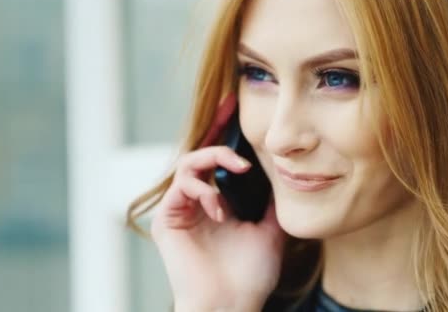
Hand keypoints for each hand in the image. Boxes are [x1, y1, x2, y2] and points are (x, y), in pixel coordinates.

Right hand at [151, 146, 285, 310]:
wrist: (231, 305)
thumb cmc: (249, 276)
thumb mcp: (270, 231)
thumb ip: (272, 204)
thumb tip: (282, 177)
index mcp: (216, 205)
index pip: (216, 165)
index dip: (230, 153)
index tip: (253, 159)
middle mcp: (195, 205)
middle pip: (198, 159)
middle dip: (220, 152)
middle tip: (243, 164)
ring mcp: (179, 211)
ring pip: (185, 166)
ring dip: (210, 167)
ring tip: (232, 191)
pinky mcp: (165, 221)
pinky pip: (178, 188)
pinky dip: (201, 191)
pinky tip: (218, 211)